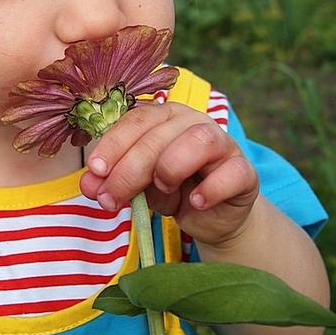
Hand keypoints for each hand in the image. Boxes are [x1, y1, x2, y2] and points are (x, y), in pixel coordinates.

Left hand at [79, 101, 259, 247]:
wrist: (211, 217)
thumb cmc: (172, 190)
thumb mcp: (138, 186)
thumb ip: (115, 180)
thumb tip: (90, 185)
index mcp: (165, 117)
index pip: (137, 120)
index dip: (114, 144)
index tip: (95, 170)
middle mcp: (194, 122)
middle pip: (160, 134)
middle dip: (130, 169)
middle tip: (111, 199)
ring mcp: (224, 144)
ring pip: (199, 140)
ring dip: (171, 166)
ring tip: (161, 189)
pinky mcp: (245, 172)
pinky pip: (232, 172)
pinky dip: (211, 189)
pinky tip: (195, 203)